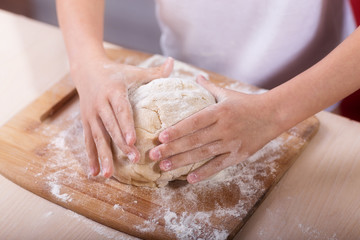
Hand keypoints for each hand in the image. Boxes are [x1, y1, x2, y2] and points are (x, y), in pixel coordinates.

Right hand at [73, 55, 172, 176]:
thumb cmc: (116, 72)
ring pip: (97, 137)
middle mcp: (100, 104)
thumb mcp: (133, 71)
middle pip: (111, 127)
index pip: (121, 110)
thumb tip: (173, 62)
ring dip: (103, 156)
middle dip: (120, 145)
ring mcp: (90, 114)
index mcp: (114, 91)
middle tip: (133, 160)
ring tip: (108, 175)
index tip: (132, 141)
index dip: (126, 126)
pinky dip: (91, 157)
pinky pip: (87, 141)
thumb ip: (154, 72)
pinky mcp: (85, 121)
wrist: (86, 69)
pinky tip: (94, 173)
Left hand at [149, 75, 282, 183]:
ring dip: (182, 162)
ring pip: (203, 154)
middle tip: (154, 156)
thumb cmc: (247, 103)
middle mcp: (224, 128)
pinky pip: (219, 165)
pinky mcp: (239, 154)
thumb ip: (210, 87)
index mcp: (220, 111)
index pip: (194, 122)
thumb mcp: (228, 93)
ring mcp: (231, 143)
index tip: (160, 137)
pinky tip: (189, 178)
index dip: (177, 130)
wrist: (273, 114)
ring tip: (164, 167)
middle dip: (172, 149)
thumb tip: (196, 76)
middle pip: (194, 140)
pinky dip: (204, 173)